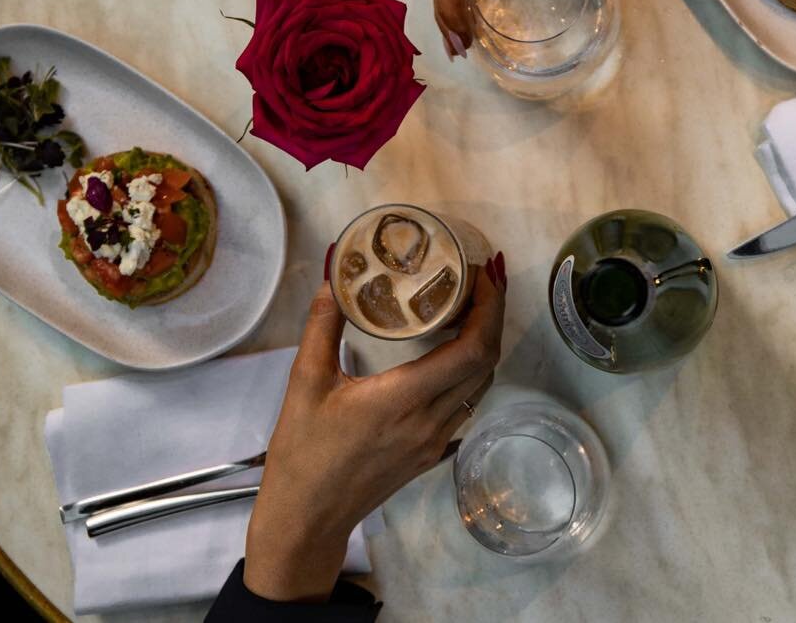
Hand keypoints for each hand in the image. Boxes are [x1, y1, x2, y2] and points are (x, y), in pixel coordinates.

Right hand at [243, 256, 506, 602]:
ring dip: (484, 343)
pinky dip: (470, 369)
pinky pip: (466, 403)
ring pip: (481, 384)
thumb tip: (333, 277)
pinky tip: (451, 349)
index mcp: (404, 399)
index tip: (481, 277)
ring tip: (469, 306)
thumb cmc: (303, 451)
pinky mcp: (432, 452)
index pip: (472, 351)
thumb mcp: (304, 382)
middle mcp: (431, 420)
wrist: (307, 519)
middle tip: (479, 281)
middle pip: (486, 363)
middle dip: (491, 317)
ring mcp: (436, 440)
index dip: (487, 310)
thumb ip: (322, 327)